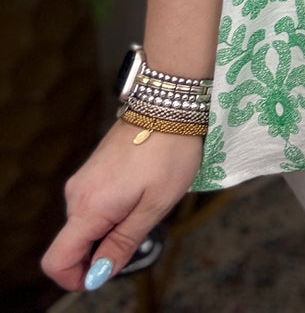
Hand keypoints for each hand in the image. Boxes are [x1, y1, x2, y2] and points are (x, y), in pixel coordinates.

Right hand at [41, 118, 203, 291]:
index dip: (76, 278)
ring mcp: (83, 179)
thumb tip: (98, 274)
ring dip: (110, 228)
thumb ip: (122, 243)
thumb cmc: (168, 153)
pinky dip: (112, 210)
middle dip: (103, 250)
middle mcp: (77, 194)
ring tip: (145, 204)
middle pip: (74, 244)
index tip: (105, 274)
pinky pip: (93, 204)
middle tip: (142, 228)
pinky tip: (140, 192)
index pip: (57, 260)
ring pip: (86, 224)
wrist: (169, 104)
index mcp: (89, 207)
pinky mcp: (92, 170)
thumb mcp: (154, 206)